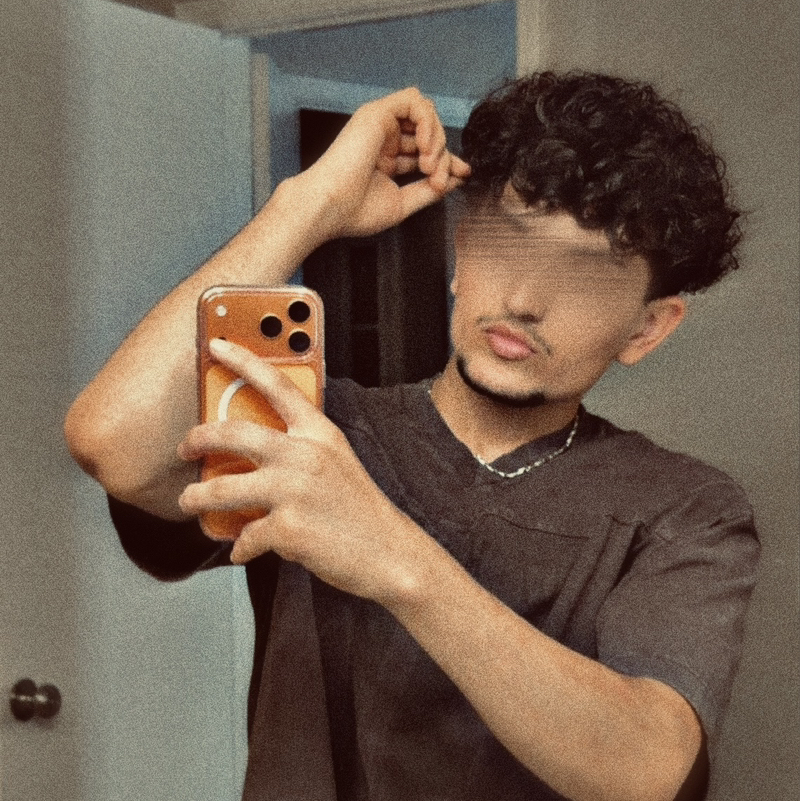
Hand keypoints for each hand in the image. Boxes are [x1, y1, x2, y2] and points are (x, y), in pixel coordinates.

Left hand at [177, 339, 425, 602]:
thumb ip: (301, 448)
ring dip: (197, 497)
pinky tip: (244, 549)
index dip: (244, 360)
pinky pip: (245, 537)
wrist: (389, 552)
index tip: (217, 345)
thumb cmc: (360, 509)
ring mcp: (294, 492)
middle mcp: (305, 456)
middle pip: (234, 433)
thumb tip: (255, 453)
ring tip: (190, 501)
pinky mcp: (288, 529)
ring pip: (223, 489)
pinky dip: (240, 546)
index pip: (277, 384)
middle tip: (186, 448)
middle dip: (198, 439)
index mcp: (319, 433)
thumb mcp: (337, 461)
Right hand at [291, 87, 470, 240]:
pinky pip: (415, 101)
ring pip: (426, 114)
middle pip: (430, 132)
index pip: (426, 150)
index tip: (463, 173)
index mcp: (387, 159)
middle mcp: (384, 139)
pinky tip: (424, 147)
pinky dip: (428, 122)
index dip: (447, 159)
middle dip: (443, 155)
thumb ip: (429, 189)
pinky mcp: (377, 112)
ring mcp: (380, 124)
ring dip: (436, 139)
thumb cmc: (354, 211)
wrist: (329, 207)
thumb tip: (455, 179)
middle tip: (438, 179)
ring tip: (428, 165)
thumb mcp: (402, 202)